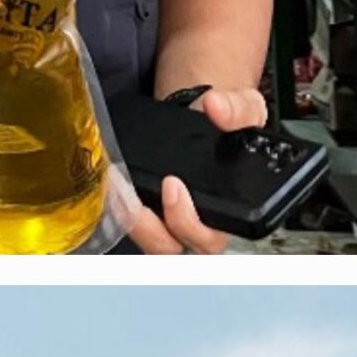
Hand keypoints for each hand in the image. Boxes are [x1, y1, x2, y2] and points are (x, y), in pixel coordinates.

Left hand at [112, 87, 267, 254]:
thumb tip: (216, 107)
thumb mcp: (246, 109)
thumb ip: (238, 110)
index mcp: (227, 214)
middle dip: (150, 228)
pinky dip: (117, 208)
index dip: (189, 224)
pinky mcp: (147, 211)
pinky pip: (131, 225)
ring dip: (128, 219)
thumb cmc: (231, 124)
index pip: (210, 241)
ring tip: (115, 185)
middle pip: (172, 249)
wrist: (206, 114)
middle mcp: (198, 225)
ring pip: (147, 242)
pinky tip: (110, 182)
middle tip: (137, 196)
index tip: (172, 185)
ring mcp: (169, 222)